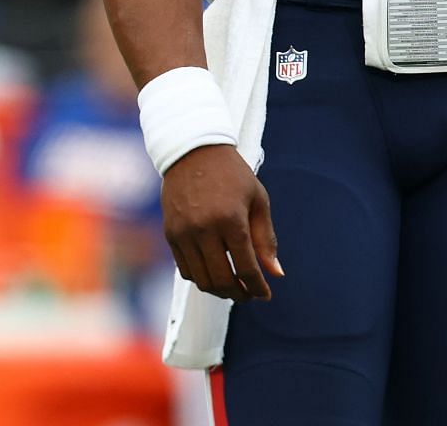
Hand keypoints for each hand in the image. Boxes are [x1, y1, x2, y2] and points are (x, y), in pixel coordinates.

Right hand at [161, 143, 281, 302]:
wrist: (193, 152)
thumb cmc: (233, 175)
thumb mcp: (258, 200)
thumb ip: (265, 239)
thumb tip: (276, 273)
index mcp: (231, 219)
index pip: (246, 267)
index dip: (258, 287)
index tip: (266, 294)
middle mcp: (205, 229)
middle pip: (222, 280)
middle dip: (239, 294)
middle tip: (249, 295)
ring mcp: (184, 233)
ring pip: (202, 280)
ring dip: (219, 291)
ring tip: (233, 288)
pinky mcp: (170, 235)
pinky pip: (185, 270)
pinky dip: (201, 278)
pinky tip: (214, 274)